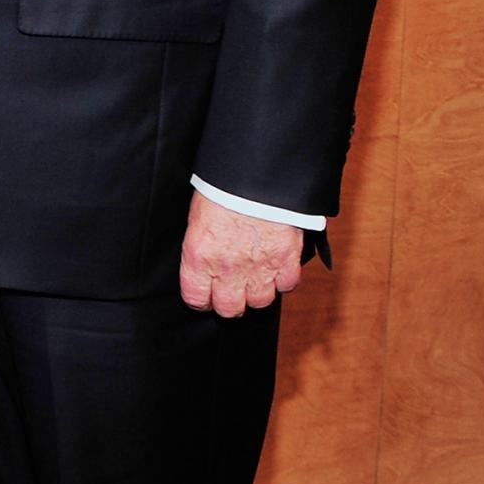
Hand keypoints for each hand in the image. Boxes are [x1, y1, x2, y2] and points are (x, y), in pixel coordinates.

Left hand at [179, 193, 306, 317]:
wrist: (255, 174)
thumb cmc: (220, 188)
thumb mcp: (197, 218)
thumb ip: (201, 246)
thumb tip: (203, 260)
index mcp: (199, 256)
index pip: (196, 298)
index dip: (201, 299)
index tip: (205, 295)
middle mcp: (228, 268)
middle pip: (230, 309)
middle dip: (229, 302)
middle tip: (231, 291)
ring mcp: (260, 267)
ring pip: (260, 302)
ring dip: (257, 292)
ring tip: (254, 278)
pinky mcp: (287, 260)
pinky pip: (287, 285)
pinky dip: (283, 279)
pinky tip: (276, 267)